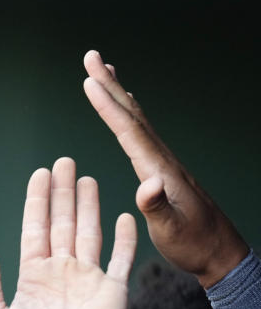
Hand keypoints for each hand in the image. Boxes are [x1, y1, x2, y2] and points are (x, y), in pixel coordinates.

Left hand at [0, 158, 136, 308]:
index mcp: (34, 276)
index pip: (35, 229)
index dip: (37, 201)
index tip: (40, 174)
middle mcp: (61, 272)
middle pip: (62, 222)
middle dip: (62, 192)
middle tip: (63, 161)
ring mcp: (88, 280)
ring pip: (89, 232)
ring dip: (88, 205)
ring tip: (86, 177)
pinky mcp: (112, 291)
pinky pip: (120, 258)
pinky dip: (124, 238)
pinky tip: (123, 215)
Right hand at [83, 49, 247, 287]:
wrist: (220, 252)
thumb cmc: (194, 244)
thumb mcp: (172, 230)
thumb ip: (157, 207)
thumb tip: (147, 183)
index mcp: (159, 169)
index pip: (128, 131)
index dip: (107, 105)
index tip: (88, 81)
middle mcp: (162, 159)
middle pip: (132, 114)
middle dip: (109, 85)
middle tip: (92, 56)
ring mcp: (164, 162)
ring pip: (137, 119)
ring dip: (118, 94)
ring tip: (104, 71)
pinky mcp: (163, 169)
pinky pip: (141, 133)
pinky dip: (129, 114)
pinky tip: (127, 110)